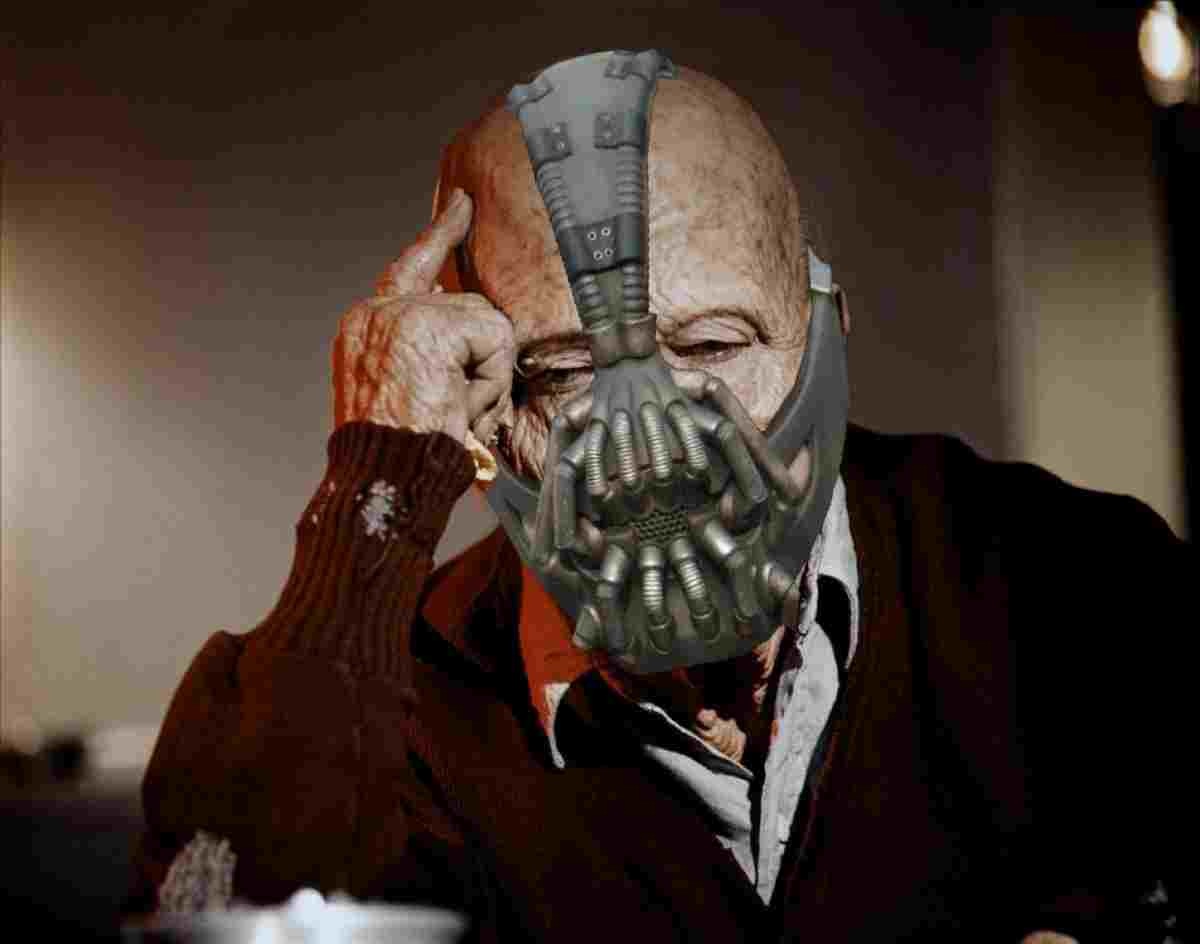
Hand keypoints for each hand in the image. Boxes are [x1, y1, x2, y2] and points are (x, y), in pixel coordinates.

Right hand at [332, 188, 513, 445]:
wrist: (383, 484)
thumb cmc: (401, 459)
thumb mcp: (409, 397)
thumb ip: (434, 355)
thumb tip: (481, 334)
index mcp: (366, 328)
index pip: (411, 268)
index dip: (440, 235)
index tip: (462, 205)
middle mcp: (374, 313)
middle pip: (468, 305)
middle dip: (483, 360)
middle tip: (459, 412)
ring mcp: (398, 315)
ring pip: (486, 322)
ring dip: (487, 377)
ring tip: (455, 416)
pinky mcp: (426, 326)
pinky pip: (494, 338)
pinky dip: (491, 380)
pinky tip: (461, 407)